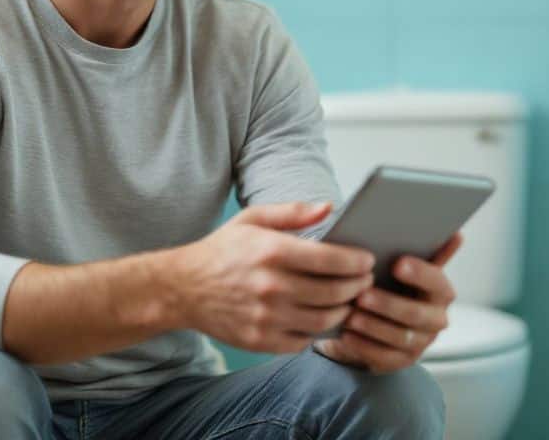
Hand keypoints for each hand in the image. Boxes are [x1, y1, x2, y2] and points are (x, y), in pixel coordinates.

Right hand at [170, 202, 374, 353]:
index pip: (331, 260)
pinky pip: (303, 341)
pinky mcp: (259, 340)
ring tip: (348, 300)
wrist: (181, 288)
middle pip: (334, 292)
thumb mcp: (252, 219)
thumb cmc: (222, 251)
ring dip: (343, 311)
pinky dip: (317, 331)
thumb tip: (329, 207)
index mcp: (271, 251)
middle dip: (358, 287)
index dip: (357, 262)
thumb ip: (293, 212)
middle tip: (365, 281)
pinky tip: (320, 318)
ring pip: (324, 319)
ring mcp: (265, 317)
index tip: (367, 260)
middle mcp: (270, 286)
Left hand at [315, 232, 461, 373]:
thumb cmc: (390, 283)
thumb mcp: (402, 265)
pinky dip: (364, 346)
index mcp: (441, 291)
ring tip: (350, 316)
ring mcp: (420, 342)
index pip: (437, 281)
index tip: (397, 263)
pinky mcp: (401, 361)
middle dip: (388, 304)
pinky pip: (385, 357)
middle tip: (362, 295)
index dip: (420, 273)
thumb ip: (422, 248)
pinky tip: (347, 335)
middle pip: (416, 314)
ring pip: (399, 337)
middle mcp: (436, 318)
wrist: (378, 319)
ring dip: (373, 326)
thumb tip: (456, 233)